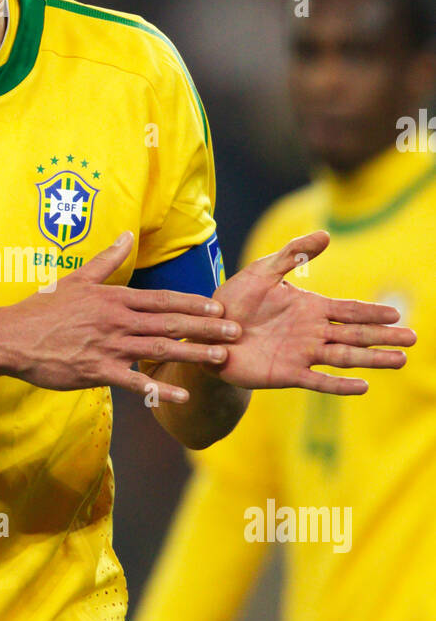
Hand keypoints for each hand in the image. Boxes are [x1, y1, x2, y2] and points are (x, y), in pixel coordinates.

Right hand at [2, 231, 239, 401]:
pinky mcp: (97, 372)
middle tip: (235, 332)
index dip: (192, 304)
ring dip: (192, 354)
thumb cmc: (43, 308)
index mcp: (113, 299)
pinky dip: (160, 390)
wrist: (12, 338)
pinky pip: (134, 383)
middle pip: (168, 324)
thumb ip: (107, 260)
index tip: (218, 307)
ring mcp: (108, 347)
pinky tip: (182, 395)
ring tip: (220, 358)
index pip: (161, 300)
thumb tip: (126, 235)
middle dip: (205, 328)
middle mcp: (116, 322)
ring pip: (158, 350)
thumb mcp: (77, 279)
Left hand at [209, 230, 415, 393]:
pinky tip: (362, 386)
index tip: (397, 313)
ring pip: (344, 357)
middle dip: (384, 336)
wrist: (206, 333)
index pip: (349, 310)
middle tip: (413, 339)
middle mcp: (311, 332)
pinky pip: (318, 381)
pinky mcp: (286, 374)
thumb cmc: (234, 301)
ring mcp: (301, 354)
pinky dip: (340, 385)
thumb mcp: (262, 272)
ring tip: (399, 360)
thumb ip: (292, 254)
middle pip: (355, 335)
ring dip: (372, 359)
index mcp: (310, 307)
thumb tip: (326, 234)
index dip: (373, 312)